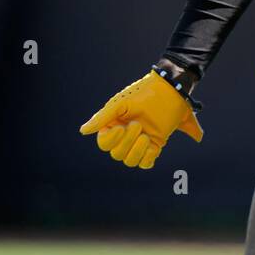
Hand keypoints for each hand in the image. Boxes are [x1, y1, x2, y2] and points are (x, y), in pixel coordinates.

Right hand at [79, 69, 202, 168]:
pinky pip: (146, 163)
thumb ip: (102, 118)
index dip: (110, 140)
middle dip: (127, 142)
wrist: (171, 91)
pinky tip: (152, 145)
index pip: (104, 143)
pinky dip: (148, 157)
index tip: (121, 127)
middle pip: (117, 154)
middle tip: (138, 124)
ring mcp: (139, 142)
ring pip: (130, 161)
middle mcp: (125, 135)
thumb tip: (83, 131)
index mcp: (114, 124)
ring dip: (137, 150)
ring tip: (146, 136)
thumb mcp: (121, 103)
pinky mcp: (155, 145)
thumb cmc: (144, 93)